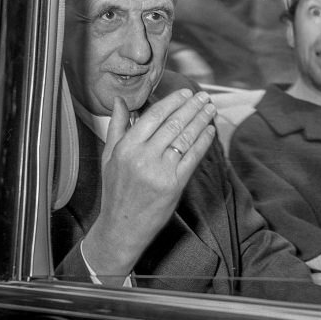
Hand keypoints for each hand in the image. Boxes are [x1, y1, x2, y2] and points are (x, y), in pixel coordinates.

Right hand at [82, 89, 217, 282]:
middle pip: (173, 124)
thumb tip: (121, 100)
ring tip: (211, 109)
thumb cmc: (116, 190)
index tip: (186, 92)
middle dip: (192, 107)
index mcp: (126, 148)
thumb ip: (117, 126)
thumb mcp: (109, 157)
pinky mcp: (175, 185)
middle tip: (204, 96)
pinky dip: (204, 141)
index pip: (154, 116)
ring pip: (185, 138)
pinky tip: (210, 131)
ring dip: (201, 121)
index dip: (173, 101)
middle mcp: (142, 157)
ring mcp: (160, 171)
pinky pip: (193, 157)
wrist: (122, 227)